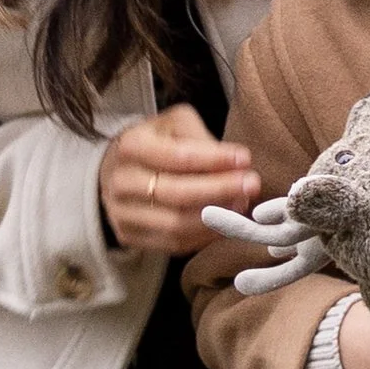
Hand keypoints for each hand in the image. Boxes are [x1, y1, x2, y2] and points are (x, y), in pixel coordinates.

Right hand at [100, 106, 260, 255]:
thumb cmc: (156, 143)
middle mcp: (121, 182)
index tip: (245, 159)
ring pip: (176, 225)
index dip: (214, 160)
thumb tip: (235, 163)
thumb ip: (202, 138)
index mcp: (131, 145)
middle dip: (219, 190)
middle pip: (176, 194)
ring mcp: (122, 213)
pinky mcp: (129, 236)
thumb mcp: (175, 124)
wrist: (118, 170)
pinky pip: (174, 244)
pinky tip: (225, 223)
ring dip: (215, 218)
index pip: (177, 156)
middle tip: (252, 185)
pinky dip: (205, 236)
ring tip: (242, 204)